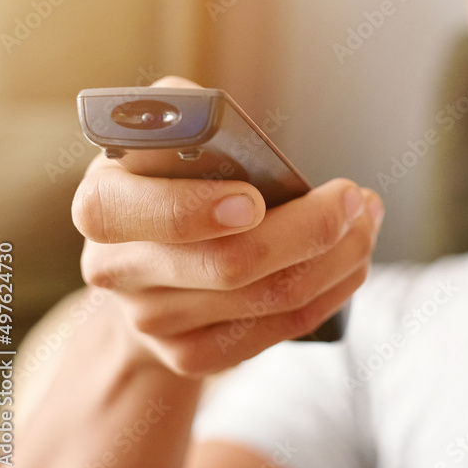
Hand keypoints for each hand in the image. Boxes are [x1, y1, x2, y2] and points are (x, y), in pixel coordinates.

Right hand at [71, 77, 383, 375]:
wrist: (152, 266)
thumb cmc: (172, 181)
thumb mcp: (164, 136)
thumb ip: (183, 111)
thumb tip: (213, 114)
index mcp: (101, 204)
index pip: (124, 212)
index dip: (190, 208)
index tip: (254, 198)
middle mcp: (117, 271)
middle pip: (228, 263)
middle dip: (310, 228)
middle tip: (353, 198)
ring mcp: (154, 323)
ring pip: (270, 297)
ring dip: (338, 255)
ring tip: (366, 218)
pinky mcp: (193, 356)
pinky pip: (282, 328)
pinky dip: (333, 290)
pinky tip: (354, 258)